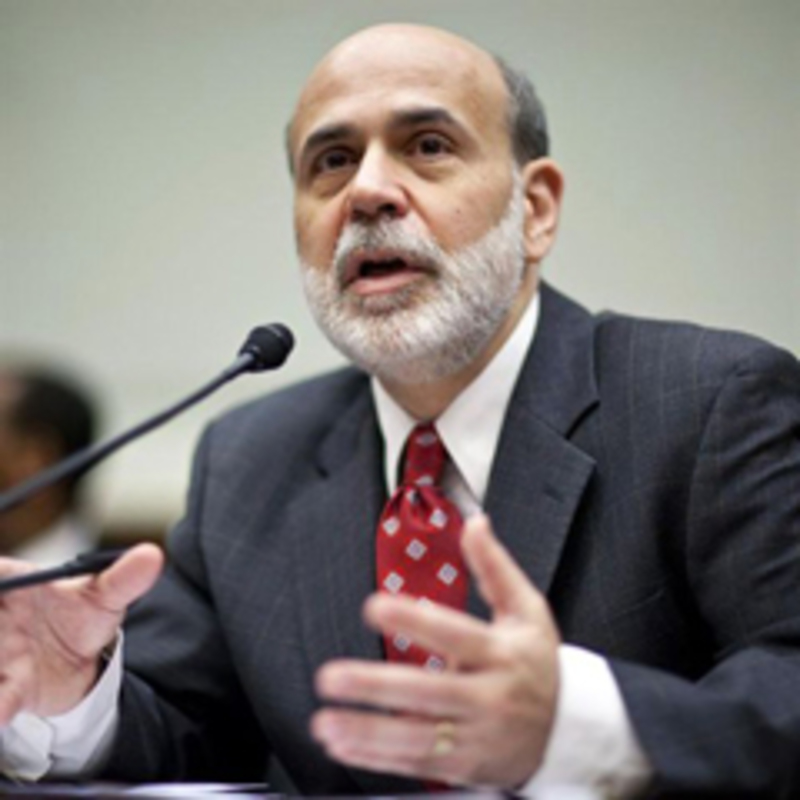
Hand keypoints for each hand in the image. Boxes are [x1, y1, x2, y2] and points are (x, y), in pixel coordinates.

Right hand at [0, 544, 162, 723]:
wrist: (82, 662)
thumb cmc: (82, 615)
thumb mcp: (105, 595)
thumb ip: (124, 578)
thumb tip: (154, 556)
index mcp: (9, 580)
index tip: (1, 589)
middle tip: (4, 637)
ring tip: (2, 679)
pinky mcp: (8, 689)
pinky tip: (1, 711)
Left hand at [311, 514, 559, 788]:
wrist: (569, 728)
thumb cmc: (538, 662)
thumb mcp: (527, 609)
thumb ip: (495, 566)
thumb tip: (475, 523)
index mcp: (501, 654)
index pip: (454, 635)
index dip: (414, 621)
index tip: (374, 606)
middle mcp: (489, 697)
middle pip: (428, 693)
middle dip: (376, 686)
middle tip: (330, 677)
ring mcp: (478, 736)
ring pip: (419, 738)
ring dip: (368, 732)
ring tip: (326, 721)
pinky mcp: (467, 765)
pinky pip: (419, 763)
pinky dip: (379, 757)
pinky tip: (344, 745)